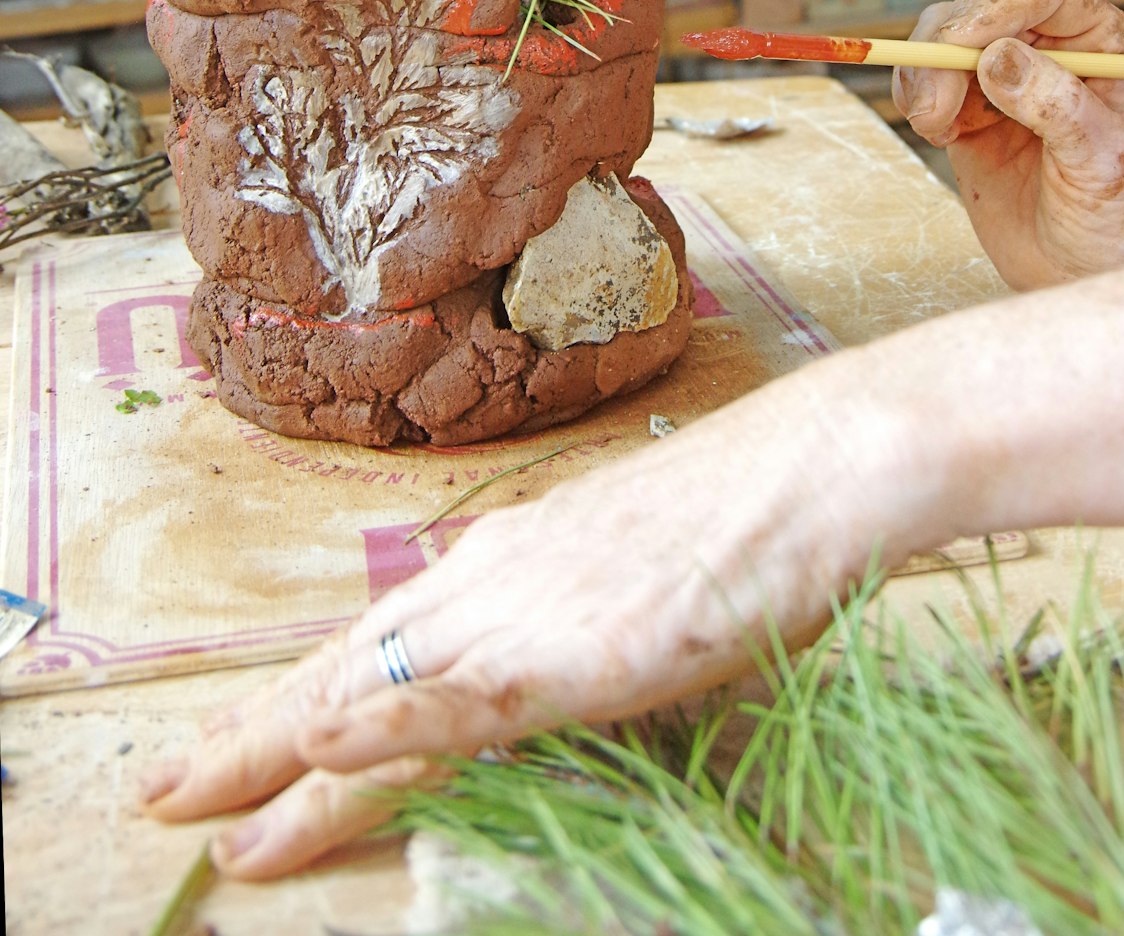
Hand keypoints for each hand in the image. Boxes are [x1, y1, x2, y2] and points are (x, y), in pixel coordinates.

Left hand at [137, 356, 936, 879]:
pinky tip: (322, 745)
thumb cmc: (746, 521)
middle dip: (251, 739)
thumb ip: (568, 639)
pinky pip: (462, 695)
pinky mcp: (577, 645)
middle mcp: (494, 580)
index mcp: (507, 565)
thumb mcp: (637, 585)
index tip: (233, 752)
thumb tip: (529, 689)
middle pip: (350, 668)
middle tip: (164, 794)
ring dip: (280, 748)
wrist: (813, 468)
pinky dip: (386, 721)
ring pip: (378, 686)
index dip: (298, 705)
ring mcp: (529, 609)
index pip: (376, 647)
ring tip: (199, 801)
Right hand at [891, 0, 1123, 289]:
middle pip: (977, 10)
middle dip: (944, 52)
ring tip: (938, 129)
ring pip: (941, 38)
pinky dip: (915, 97)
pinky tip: (940, 134)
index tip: (963, 49)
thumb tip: (997, 58)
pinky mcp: (968, 108)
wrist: (1088, 273)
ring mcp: (1005, 77)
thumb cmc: (1118, 218)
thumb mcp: (1102, 163)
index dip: (996, 7)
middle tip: (935, 113)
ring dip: (923, 75)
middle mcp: (1050, 48)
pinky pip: (924, 78)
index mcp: (1100, 43)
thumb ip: (1056, 105)